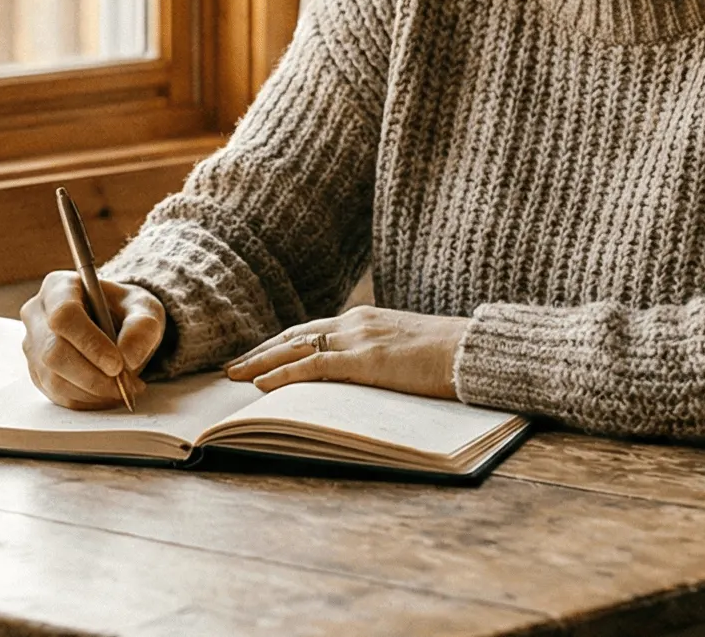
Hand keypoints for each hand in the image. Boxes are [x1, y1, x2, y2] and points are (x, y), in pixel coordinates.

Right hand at [20, 272, 165, 409]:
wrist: (116, 325)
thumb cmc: (125, 311)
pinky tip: (108, 394)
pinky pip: (57, 395)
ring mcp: (33, 346)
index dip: (89, 343)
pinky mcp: (38, 372)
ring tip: (123, 389)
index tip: (117, 364)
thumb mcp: (144, 309)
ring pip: (54, 378)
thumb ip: (142, 327)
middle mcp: (37, 315)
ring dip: (93, 391)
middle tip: (125, 384)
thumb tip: (128, 358)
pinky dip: (87, 400)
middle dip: (93, 375)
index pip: (64, 315)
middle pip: (53, 352)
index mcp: (59, 287)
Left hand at [224, 306, 471, 400]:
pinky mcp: (365, 360)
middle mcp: (355, 323)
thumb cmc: (448, 356)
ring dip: (261, 363)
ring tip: (234, 376)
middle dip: (260, 351)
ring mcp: (358, 339)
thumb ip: (379, 356)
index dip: (279, 344)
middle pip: (294, 335)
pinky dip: (284, 374)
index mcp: (365, 320)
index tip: (256, 355)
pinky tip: (262, 384)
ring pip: (296, 348)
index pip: (310, 330)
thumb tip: (362, 374)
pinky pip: (314, 366)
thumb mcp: (405, 350)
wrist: (473, 351)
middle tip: (231, 366)